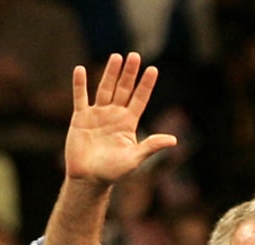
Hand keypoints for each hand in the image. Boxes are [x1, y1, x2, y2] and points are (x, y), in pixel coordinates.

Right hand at [65, 53, 176, 186]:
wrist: (89, 179)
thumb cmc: (112, 172)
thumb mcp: (135, 159)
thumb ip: (151, 146)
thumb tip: (174, 140)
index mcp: (128, 124)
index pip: (139, 99)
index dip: (146, 85)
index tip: (153, 69)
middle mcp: (114, 115)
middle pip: (123, 89)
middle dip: (129, 73)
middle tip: (135, 55)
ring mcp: (97, 115)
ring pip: (105, 89)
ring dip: (110, 73)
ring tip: (116, 57)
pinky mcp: (80, 118)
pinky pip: (80, 97)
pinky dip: (80, 85)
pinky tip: (80, 70)